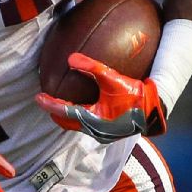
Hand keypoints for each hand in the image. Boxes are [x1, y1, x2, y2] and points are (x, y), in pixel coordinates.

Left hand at [35, 53, 167, 142]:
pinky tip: (80, 107)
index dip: (50, 104)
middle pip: (67, 123)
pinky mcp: (108, 132)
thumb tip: (71, 58)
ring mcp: (101, 133)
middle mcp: (95, 129)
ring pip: (76, 126)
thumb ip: (92, 67)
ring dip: (66, 116)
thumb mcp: (112, 78)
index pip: (65, 111)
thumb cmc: (133, 94)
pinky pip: (86, 125)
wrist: (153, 109)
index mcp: (93, 119)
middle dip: (55, 112)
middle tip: (45, 101)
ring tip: (58, 104)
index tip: (38, 97)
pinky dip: (77, 117)